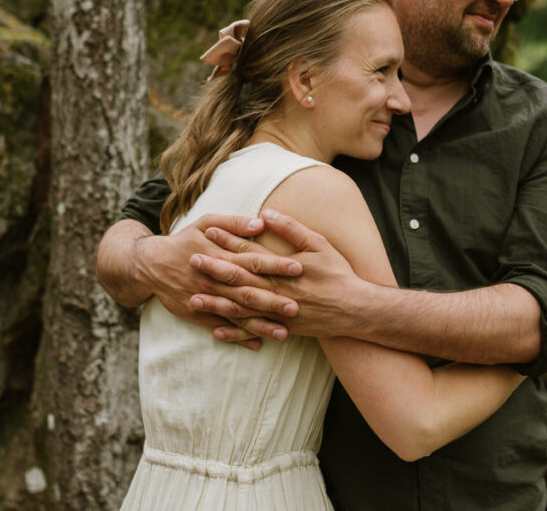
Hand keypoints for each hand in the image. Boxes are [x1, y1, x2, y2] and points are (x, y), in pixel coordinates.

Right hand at [137, 213, 301, 347]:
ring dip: (259, 324)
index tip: (298, 268)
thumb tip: (261, 223)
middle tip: (296, 307)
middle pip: (247, 290)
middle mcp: (214, 279)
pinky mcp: (198, 314)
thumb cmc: (184, 241)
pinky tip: (257, 344)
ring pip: (236, 313)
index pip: (253, 260)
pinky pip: (221, 327)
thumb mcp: (206, 223)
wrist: (150, 265)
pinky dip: (238, 337)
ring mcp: (206, 299)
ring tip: (283, 333)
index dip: (275, 264)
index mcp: (219, 255)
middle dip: (272, 300)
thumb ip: (234, 223)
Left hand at [192, 209, 367, 338]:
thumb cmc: (339, 273)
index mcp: (283, 267)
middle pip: (239, 278)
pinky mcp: (282, 328)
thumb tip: (267, 213)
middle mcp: (277, 290)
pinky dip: (235, 333)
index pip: (250, 251)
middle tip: (191, 259)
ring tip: (192, 296)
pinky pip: (254, 331)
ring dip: (216, 302)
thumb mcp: (319, 244)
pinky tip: (215, 331)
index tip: (208, 231)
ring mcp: (278, 312)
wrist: (356, 310)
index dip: (228, 240)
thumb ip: (292, 229)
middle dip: (213, 268)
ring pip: (241, 307)